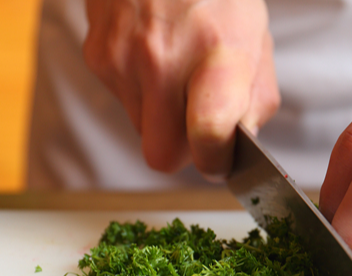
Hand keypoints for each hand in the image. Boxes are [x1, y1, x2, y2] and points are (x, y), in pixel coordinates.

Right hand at [83, 0, 279, 178]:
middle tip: (196, 123)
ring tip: (175, 71)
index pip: (208, 135)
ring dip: (160, 115)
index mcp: (215, 53)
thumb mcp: (254, 38)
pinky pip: (122, 99)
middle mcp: (162, 59)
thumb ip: (254, 100)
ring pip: (140, 128)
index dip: (215, 162)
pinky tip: (152, 56)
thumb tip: (236, 147)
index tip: (219, 161)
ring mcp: (122, 59)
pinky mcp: (97, 55)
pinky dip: (140, 90)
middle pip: (162, 154)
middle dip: (181, 149)